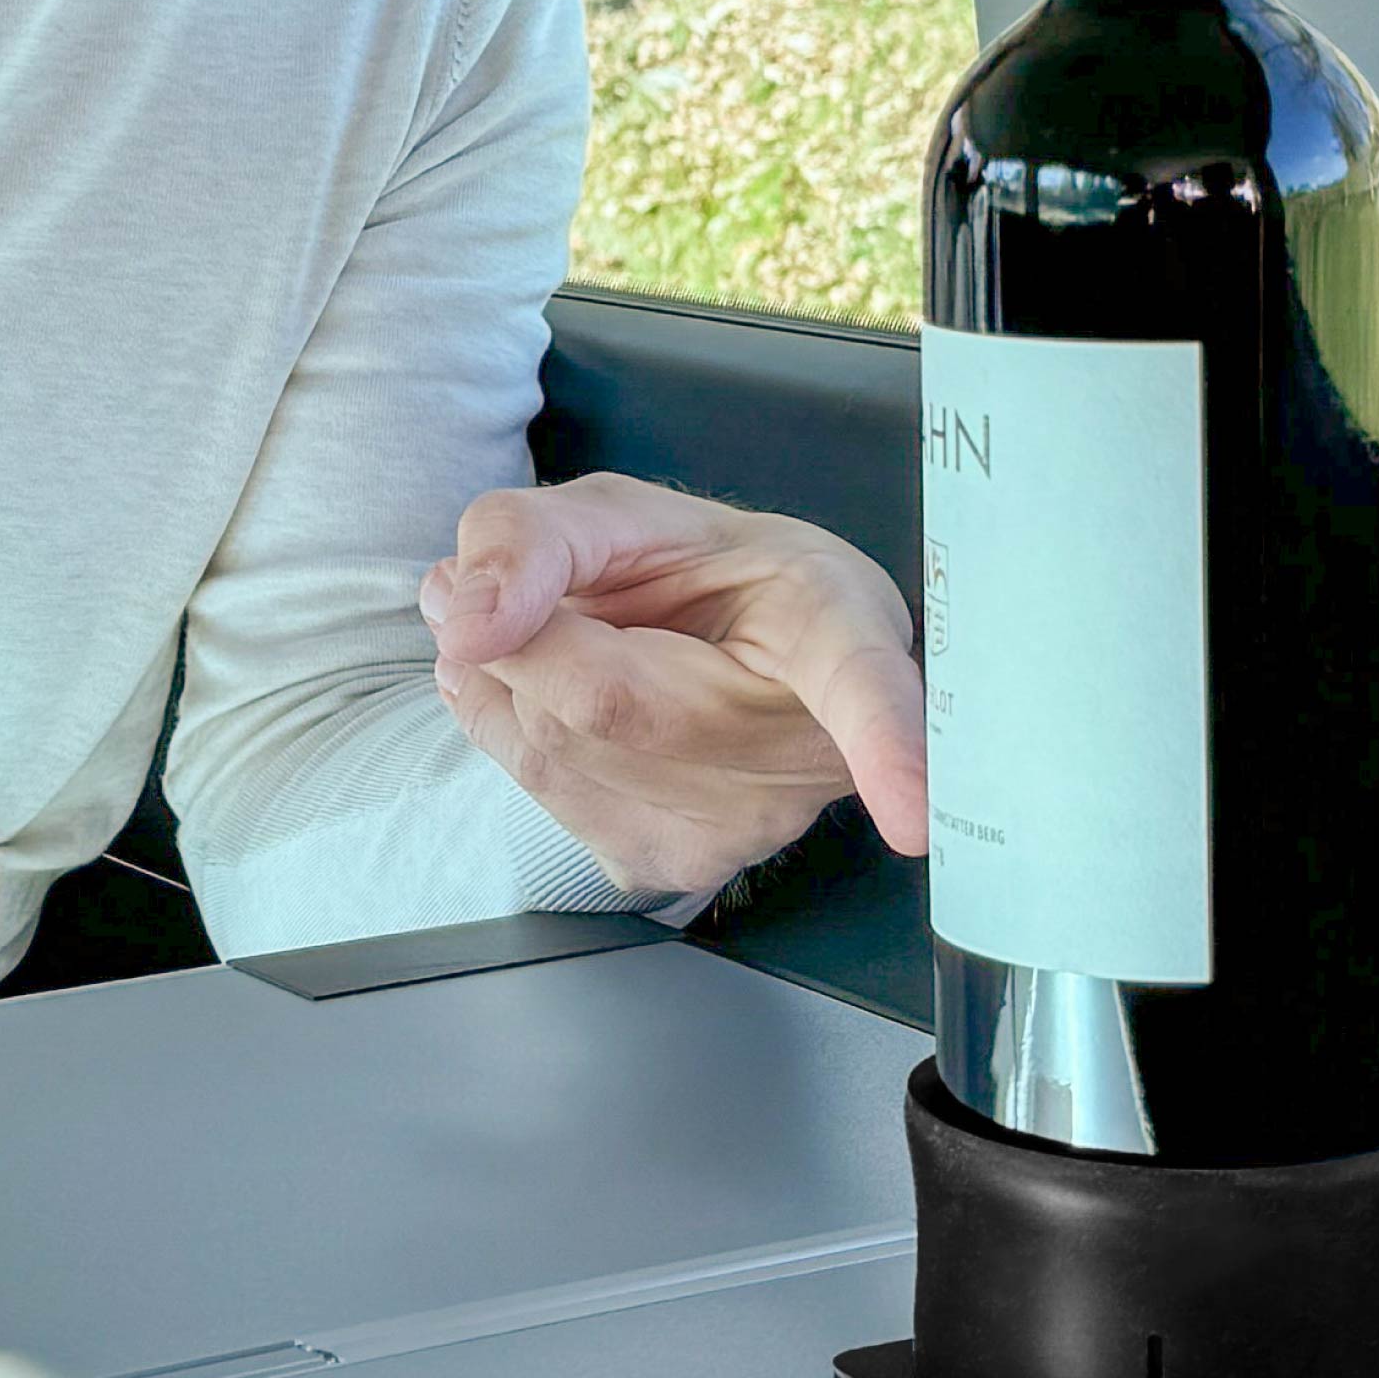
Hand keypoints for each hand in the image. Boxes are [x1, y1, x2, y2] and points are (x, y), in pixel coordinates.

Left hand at [421, 471, 925, 901]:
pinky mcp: (675, 867)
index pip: (863, 688)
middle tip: (557, 590)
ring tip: (577, 636)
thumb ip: (532, 536)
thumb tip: (459, 619)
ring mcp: (744, 827)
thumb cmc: (700, 576)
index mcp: (835, 630)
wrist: (714, 659)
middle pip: (602, 702)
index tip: (919, 814)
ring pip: (550, 750)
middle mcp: (808, 748)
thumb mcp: (621, 510)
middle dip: (529, 631)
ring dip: (514, 678)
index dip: (889, 743)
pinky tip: (565, 695)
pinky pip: (542, 792)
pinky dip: (516, 728)